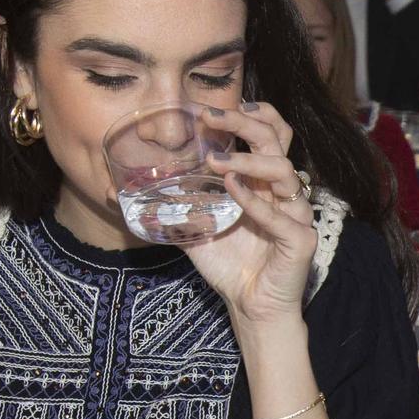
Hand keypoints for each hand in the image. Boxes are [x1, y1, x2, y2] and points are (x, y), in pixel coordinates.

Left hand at [187, 102, 316, 328]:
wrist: (250, 307)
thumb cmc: (230, 265)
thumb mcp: (193, 229)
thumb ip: (169, 207)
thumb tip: (118, 195)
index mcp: (264, 182)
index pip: (270, 133)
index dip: (248, 115)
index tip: (211, 110)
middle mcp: (283, 191)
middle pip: (276, 140)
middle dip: (244, 122)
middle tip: (211, 116)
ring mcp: (295, 214)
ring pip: (283, 170)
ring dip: (247, 161)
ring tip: (215, 162)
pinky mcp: (300, 241)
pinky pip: (282, 217)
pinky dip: (257, 203)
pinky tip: (232, 190)